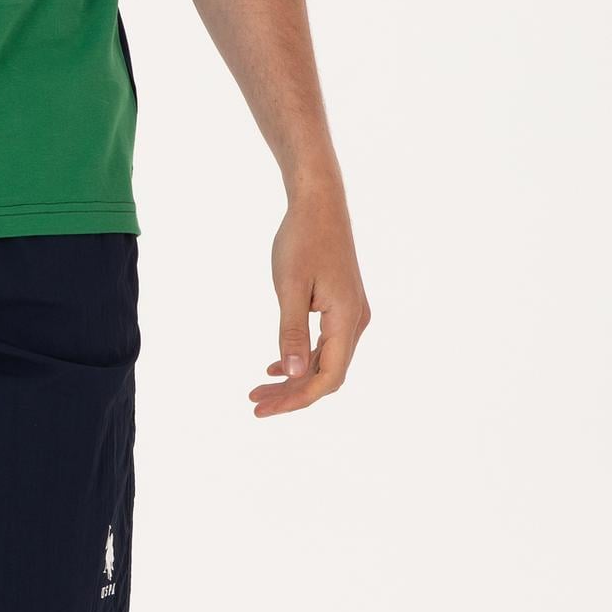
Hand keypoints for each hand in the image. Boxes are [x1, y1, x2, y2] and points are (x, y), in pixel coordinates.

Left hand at [249, 176, 369, 416]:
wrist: (320, 203)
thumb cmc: (302, 239)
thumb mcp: (290, 286)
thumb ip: (292, 332)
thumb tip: (293, 375)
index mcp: (346, 319)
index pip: (327, 377)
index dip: (297, 399)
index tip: (263, 408)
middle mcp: (356, 321)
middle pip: (327, 375)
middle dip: (292, 394)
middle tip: (255, 404)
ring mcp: (351, 314)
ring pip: (325, 361)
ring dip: (294, 379)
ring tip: (258, 390)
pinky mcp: (342, 307)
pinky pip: (326, 345)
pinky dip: (301, 359)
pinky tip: (275, 368)